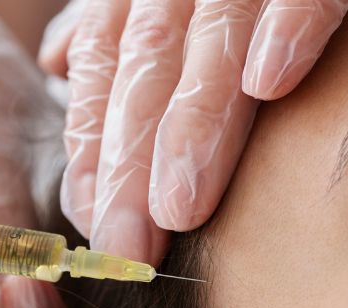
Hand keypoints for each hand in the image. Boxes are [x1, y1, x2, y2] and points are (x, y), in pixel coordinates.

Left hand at [38, 0, 347, 262]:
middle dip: (131, 160)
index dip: (93, 144)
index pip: (102, 67)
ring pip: (208, 36)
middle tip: (127, 244)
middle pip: (145, 68)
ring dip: (194, 120)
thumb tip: (58, 61)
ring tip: (181, 202)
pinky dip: (289, 23)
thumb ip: (118, 23)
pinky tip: (272, 81)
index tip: (90, 221)